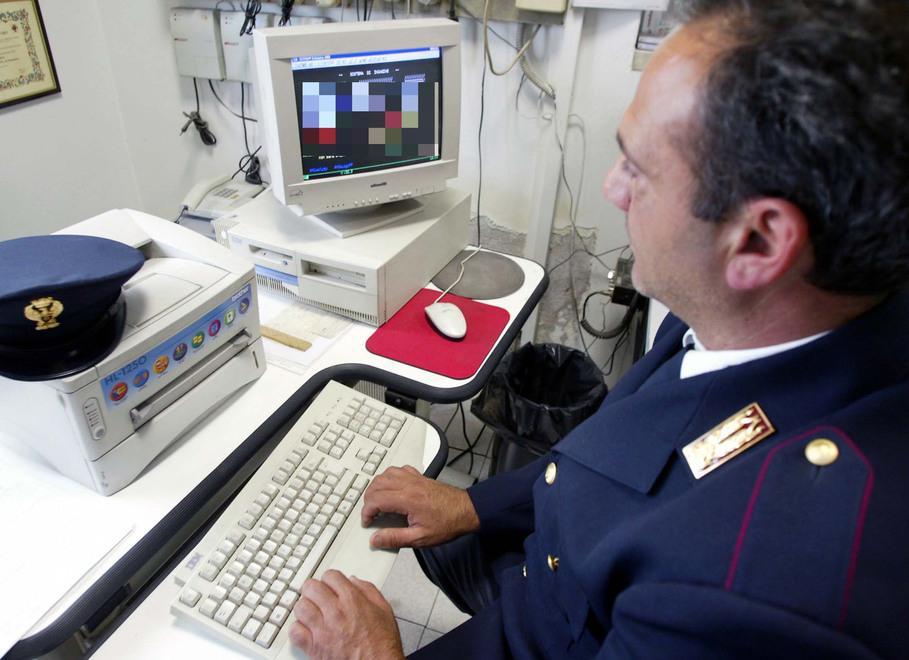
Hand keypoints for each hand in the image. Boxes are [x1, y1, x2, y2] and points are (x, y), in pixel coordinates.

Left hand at [288, 570, 403, 659]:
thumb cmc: (382, 644)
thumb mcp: (384, 610)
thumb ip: (368, 590)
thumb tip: (353, 581)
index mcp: (352, 600)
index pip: (330, 576)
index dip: (330, 580)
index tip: (331, 586)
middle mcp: (335, 612)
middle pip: (310, 587)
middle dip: (314, 590)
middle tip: (318, 596)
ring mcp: (322, 630)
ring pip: (300, 607)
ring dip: (305, 608)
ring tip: (312, 612)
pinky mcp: (314, 648)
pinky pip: (295, 632)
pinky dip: (298, 630)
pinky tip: (307, 630)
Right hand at [361, 465, 479, 548]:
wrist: (467, 511)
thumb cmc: (448, 523)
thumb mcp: (420, 538)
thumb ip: (395, 538)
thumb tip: (376, 539)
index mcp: (408, 499)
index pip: (376, 499)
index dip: (367, 511)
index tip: (368, 521)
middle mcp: (410, 485)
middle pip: (377, 484)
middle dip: (368, 499)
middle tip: (371, 513)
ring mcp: (415, 478)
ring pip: (386, 473)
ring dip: (377, 486)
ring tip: (377, 501)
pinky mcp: (420, 477)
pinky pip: (399, 469)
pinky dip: (390, 477)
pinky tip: (392, 487)